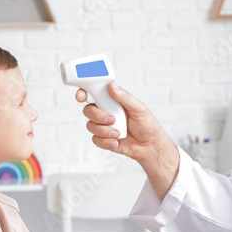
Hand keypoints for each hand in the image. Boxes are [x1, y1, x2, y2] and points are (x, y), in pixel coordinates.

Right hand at [76, 84, 178, 199]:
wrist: (150, 146)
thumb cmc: (147, 124)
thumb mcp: (139, 108)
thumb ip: (125, 97)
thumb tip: (112, 86)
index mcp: (112, 101)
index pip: (93, 93)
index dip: (83, 93)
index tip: (81, 96)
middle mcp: (105, 112)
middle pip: (88, 110)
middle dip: (97, 115)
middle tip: (112, 119)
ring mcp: (103, 126)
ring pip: (90, 126)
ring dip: (104, 131)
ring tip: (118, 133)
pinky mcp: (104, 139)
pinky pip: (96, 140)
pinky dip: (105, 142)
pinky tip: (116, 142)